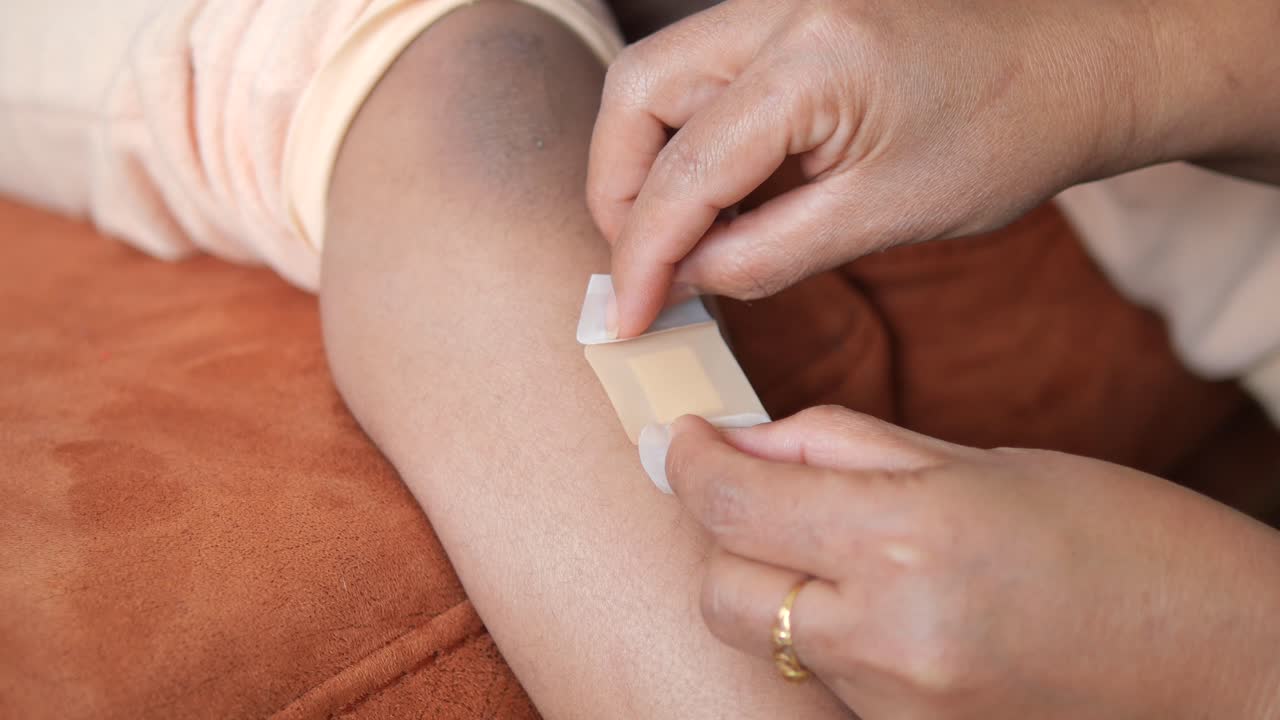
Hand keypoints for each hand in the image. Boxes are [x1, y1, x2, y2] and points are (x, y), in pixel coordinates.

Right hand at [588, 0, 1205, 336]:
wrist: (1074, 66)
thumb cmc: (1006, 136)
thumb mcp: (884, 216)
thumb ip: (765, 254)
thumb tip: (679, 282)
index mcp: (813, 59)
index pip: (684, 167)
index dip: (641, 254)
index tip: (623, 320)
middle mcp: (778, 9)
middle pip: (638, 93)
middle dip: (620, 192)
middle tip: (641, 274)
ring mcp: (779, 2)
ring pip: (659, 79)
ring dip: (647, 166)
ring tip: (674, 245)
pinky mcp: (786, 15)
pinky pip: (701, 76)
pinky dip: (687, 142)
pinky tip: (711, 201)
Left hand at [645, 408, 1279, 717]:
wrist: (1222, 665)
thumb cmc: (1121, 538)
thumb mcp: (982, 461)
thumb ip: (844, 447)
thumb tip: (742, 439)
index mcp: (910, 538)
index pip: (734, 501)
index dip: (687, 458)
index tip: (682, 435)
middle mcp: (889, 636)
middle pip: (719, 587)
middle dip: (719, 531)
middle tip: (756, 488)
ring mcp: (895, 706)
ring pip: (765, 637)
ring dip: (773, 583)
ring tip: (845, 546)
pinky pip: (824, 678)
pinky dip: (825, 633)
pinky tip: (886, 603)